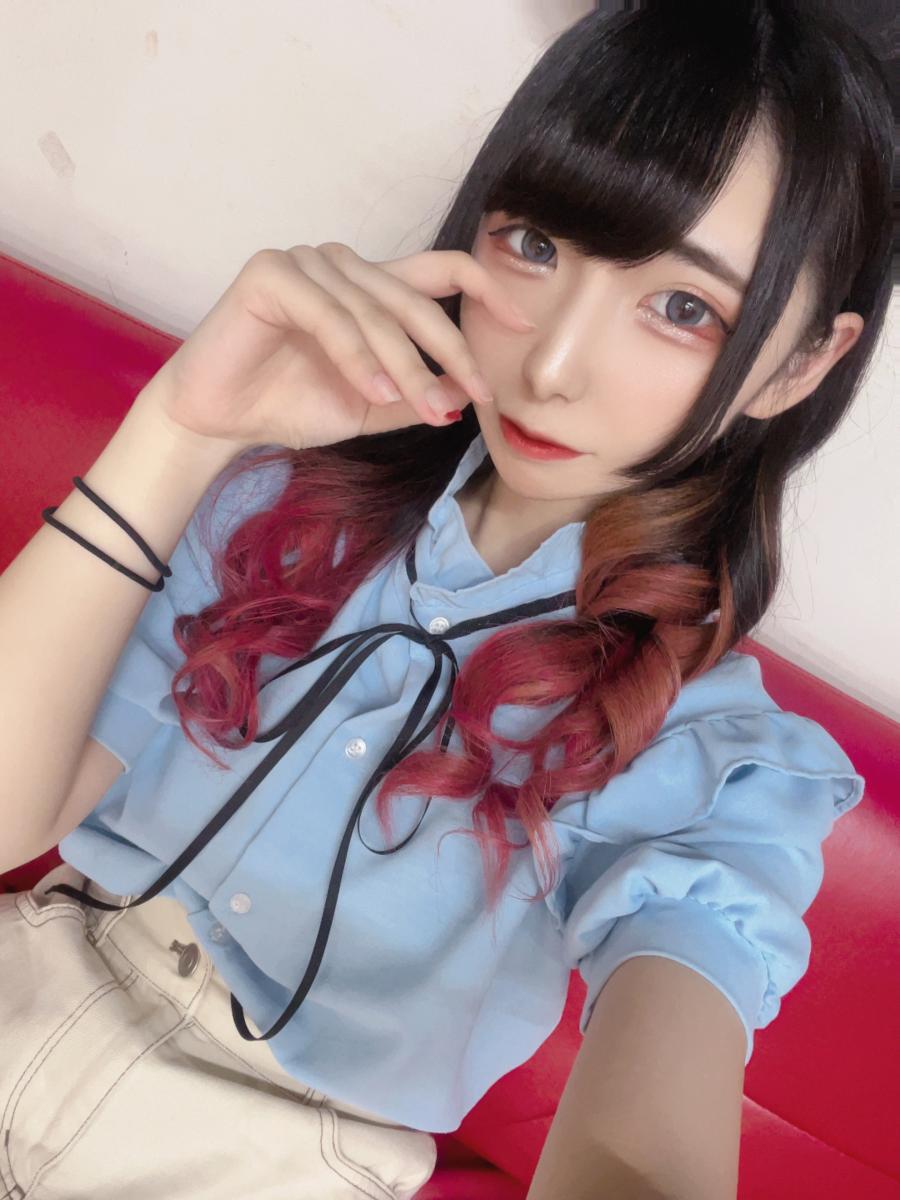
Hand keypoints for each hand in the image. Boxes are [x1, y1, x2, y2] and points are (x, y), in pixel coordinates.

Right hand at [138, 242, 531, 452]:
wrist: (217, 419)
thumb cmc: (288, 406)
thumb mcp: (370, 407)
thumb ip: (416, 394)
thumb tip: (466, 394)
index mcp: (371, 289)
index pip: (442, 271)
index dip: (487, 290)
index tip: (524, 324)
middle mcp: (345, 266)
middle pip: (416, 300)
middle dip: (452, 352)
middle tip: (476, 396)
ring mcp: (307, 263)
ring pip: (376, 314)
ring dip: (405, 366)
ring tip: (420, 408)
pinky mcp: (271, 273)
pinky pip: (330, 316)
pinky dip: (356, 357)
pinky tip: (373, 392)